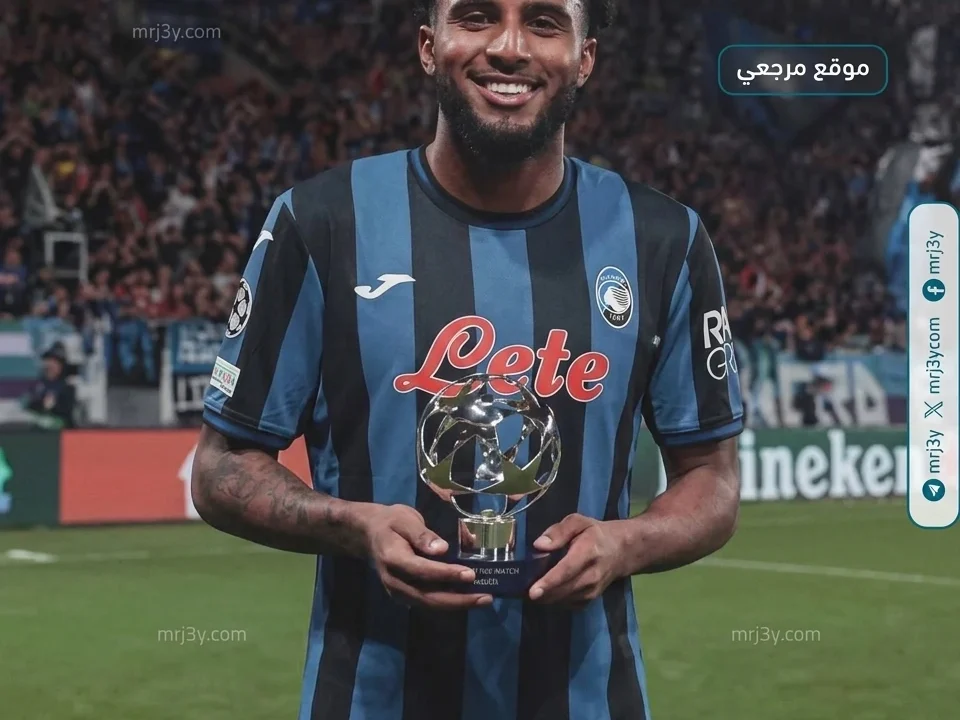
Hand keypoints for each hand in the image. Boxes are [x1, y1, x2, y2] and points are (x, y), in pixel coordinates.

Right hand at [363, 504, 492, 609]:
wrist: (368, 533)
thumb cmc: (390, 522)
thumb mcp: (405, 519)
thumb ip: (422, 535)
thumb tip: (442, 549)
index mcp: (393, 559)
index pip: (422, 571)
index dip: (447, 575)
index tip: (471, 575)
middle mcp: (394, 581)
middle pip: (428, 597)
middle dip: (459, 600)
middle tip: (486, 598)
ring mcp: (397, 591)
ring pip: (429, 604)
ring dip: (457, 604)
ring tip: (482, 600)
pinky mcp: (403, 595)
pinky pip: (427, 602)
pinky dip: (448, 603)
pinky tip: (467, 598)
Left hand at [528, 514, 625, 606]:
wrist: (621, 551)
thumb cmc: (595, 533)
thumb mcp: (578, 522)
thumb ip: (559, 531)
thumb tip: (539, 545)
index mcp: (588, 551)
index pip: (567, 570)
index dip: (549, 582)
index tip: (532, 591)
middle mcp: (592, 575)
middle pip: (564, 589)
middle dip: (541, 593)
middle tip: (519, 591)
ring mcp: (593, 590)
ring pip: (564, 600)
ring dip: (545, 598)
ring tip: (526, 591)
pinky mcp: (590, 599)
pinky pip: (568, 604)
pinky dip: (554, 600)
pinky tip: (543, 592)